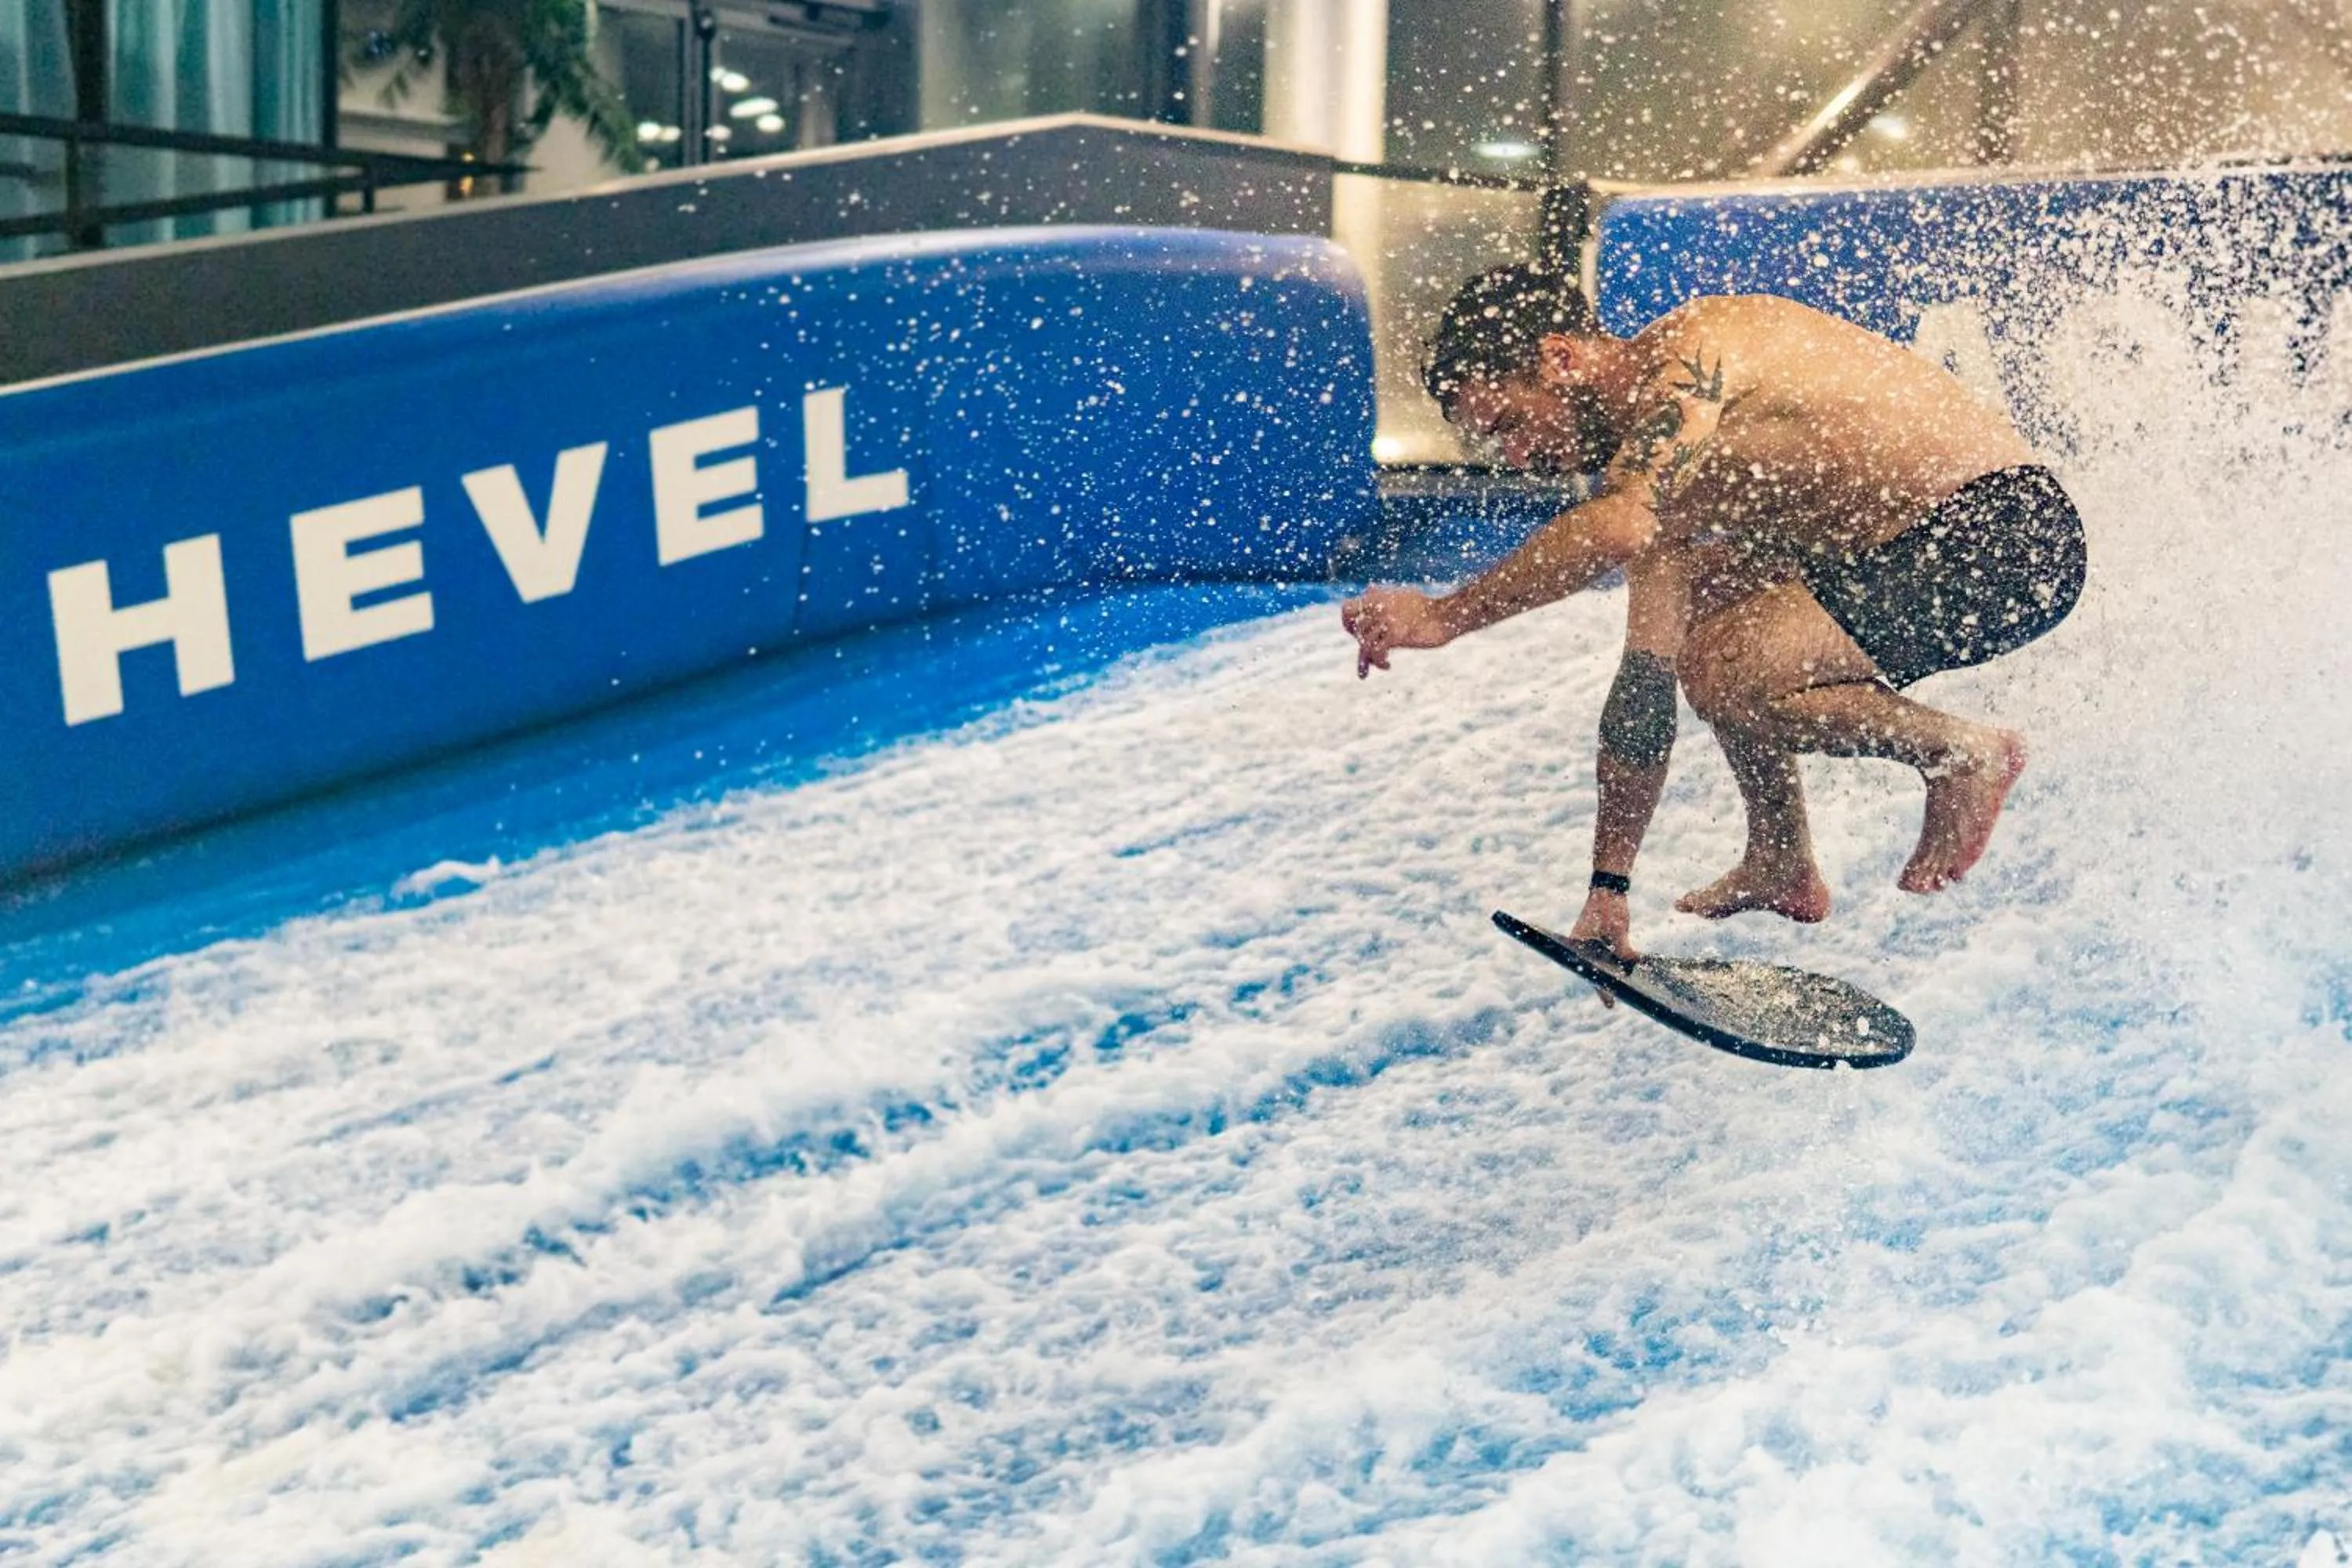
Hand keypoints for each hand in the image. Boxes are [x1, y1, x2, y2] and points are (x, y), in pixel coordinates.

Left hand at [1341, 586, 1453, 678]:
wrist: (1445, 616)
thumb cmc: (1425, 608)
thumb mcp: (1401, 596)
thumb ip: (1383, 595)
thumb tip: (1369, 587)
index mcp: (1376, 596)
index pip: (1347, 609)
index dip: (1347, 623)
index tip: (1354, 634)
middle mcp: (1378, 606)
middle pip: (1356, 632)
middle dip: (1363, 645)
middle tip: (1372, 656)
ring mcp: (1386, 620)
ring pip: (1364, 644)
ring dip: (1370, 659)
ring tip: (1382, 663)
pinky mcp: (1395, 634)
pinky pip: (1376, 652)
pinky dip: (1379, 662)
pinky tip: (1387, 666)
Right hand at [1570, 887, 1636, 1006]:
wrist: (1609, 887)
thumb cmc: (1609, 906)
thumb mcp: (1618, 929)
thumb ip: (1624, 949)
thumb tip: (1634, 964)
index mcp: (1577, 945)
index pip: (1589, 971)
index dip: (1600, 988)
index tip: (1609, 1003)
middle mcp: (1580, 947)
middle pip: (1593, 970)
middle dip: (1604, 985)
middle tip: (1613, 1004)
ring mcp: (1589, 944)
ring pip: (1599, 965)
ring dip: (1609, 975)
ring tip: (1621, 991)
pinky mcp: (1598, 941)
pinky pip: (1606, 957)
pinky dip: (1614, 964)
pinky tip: (1625, 972)